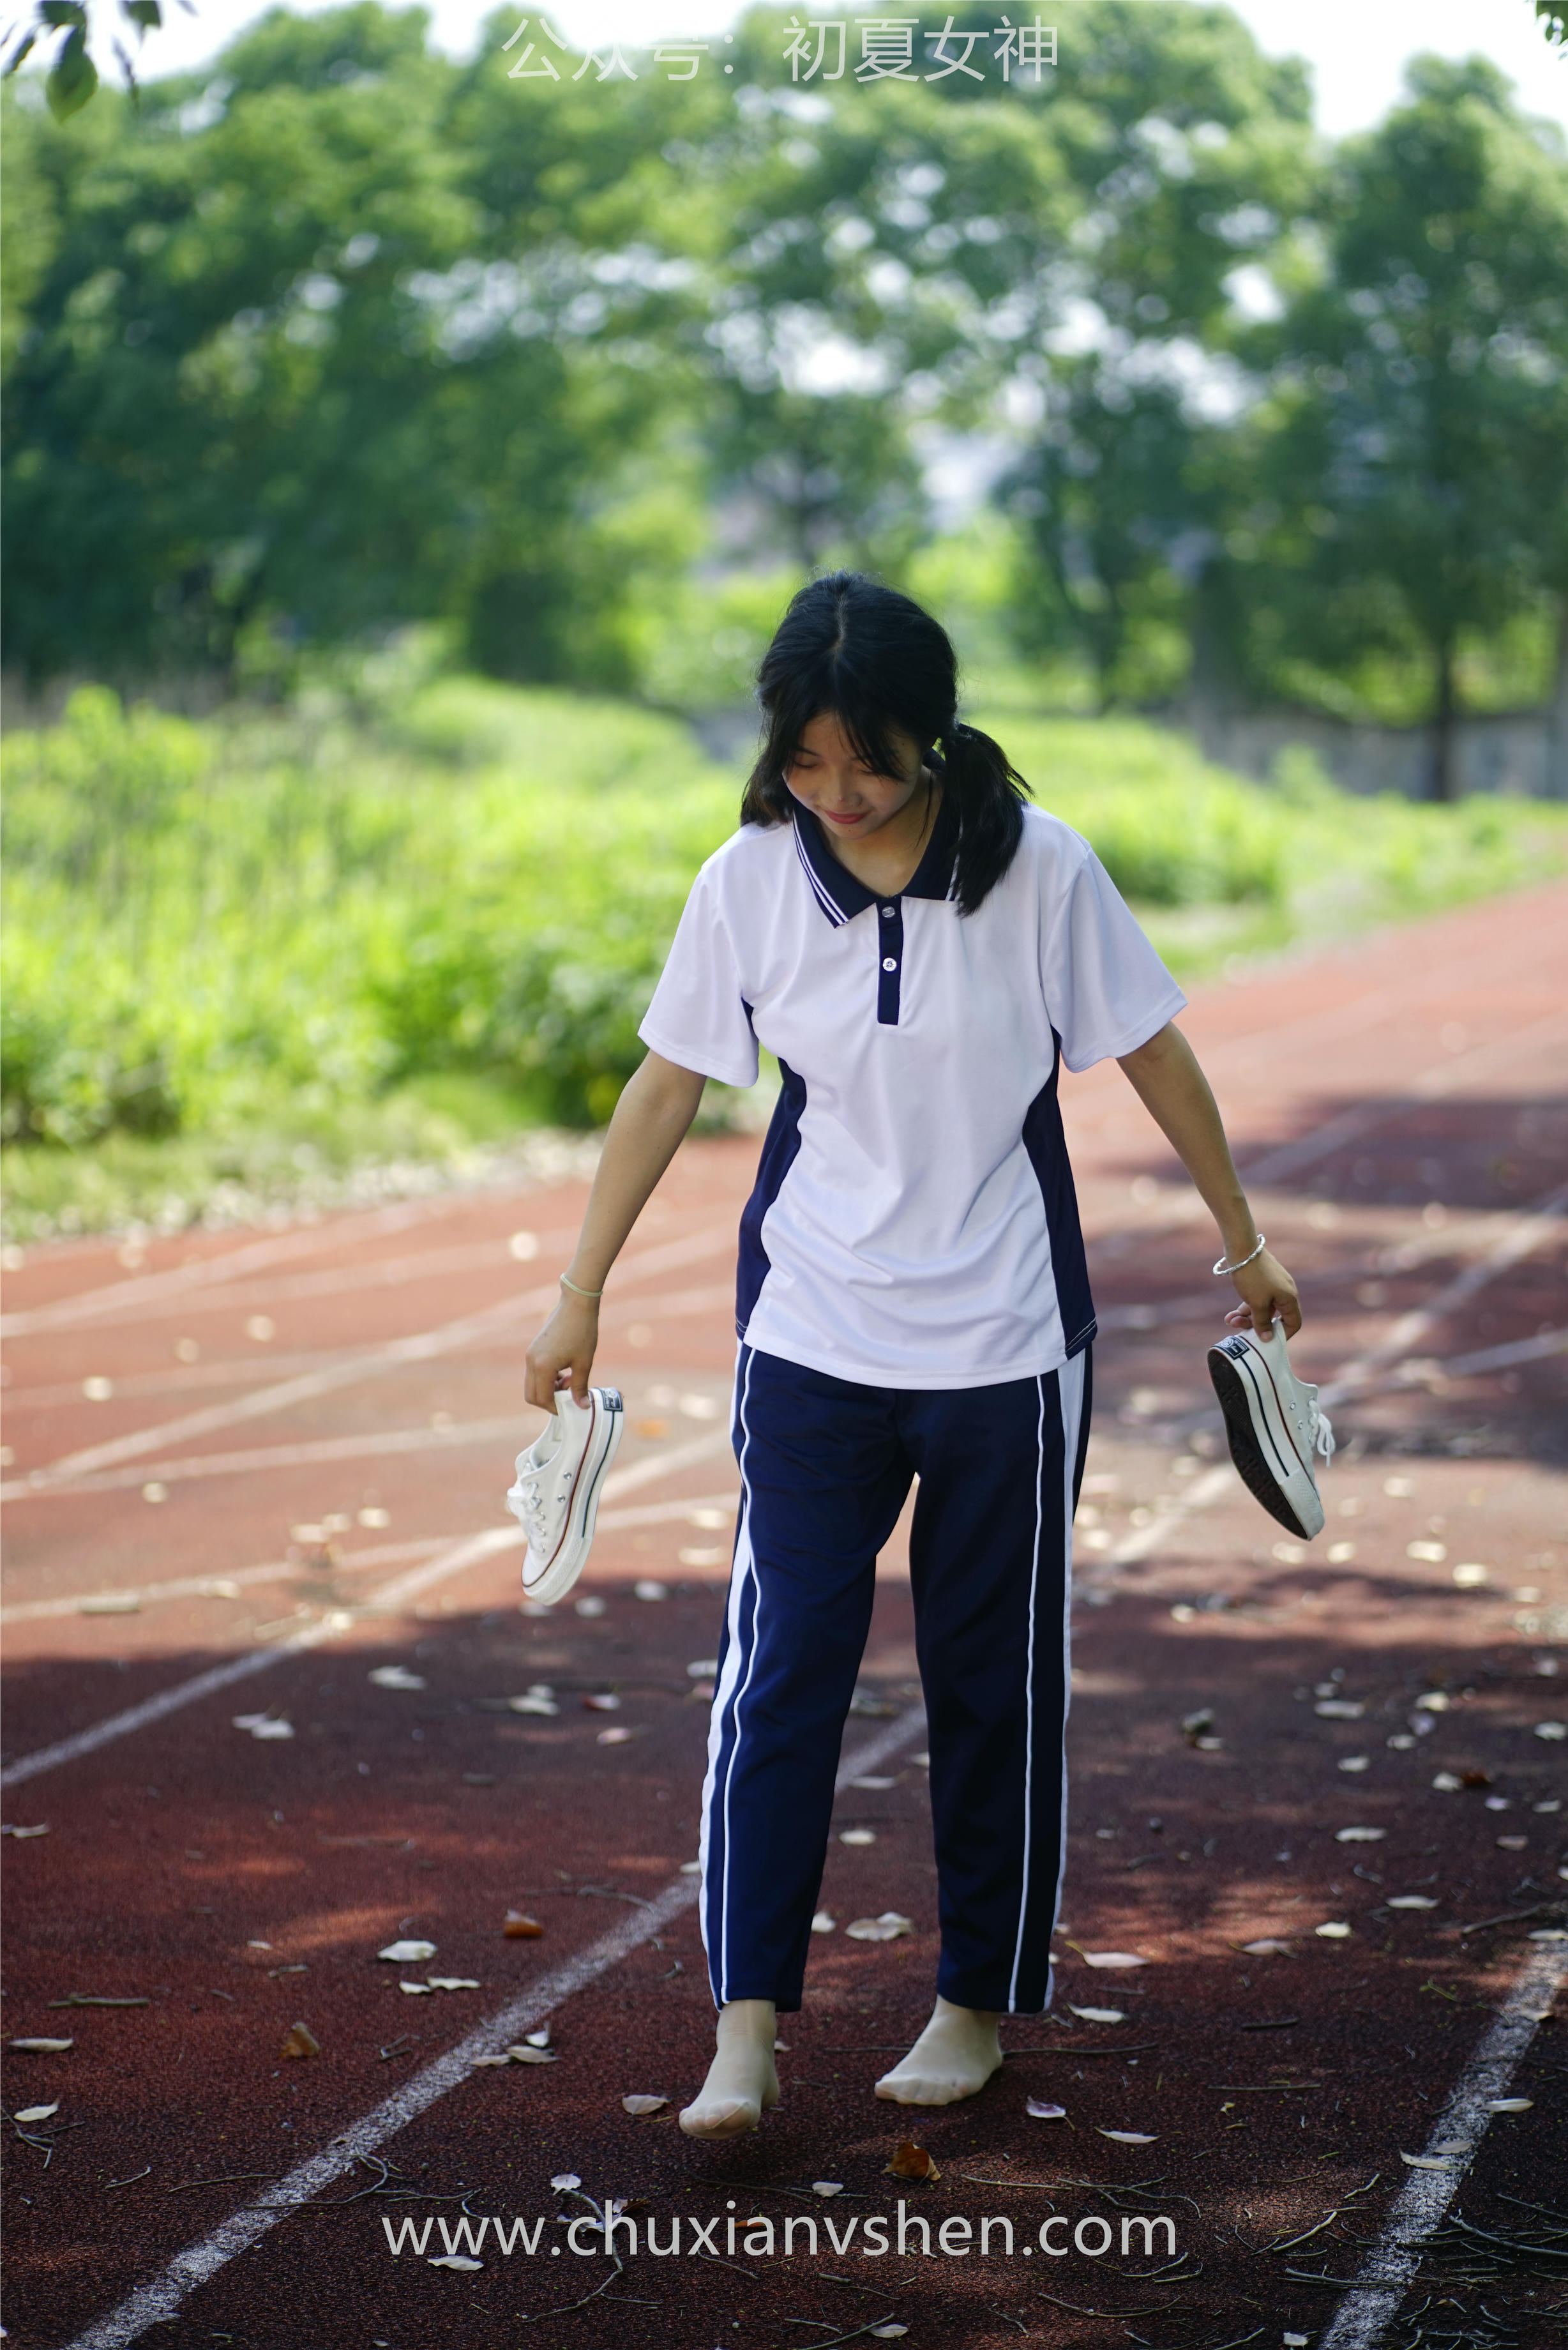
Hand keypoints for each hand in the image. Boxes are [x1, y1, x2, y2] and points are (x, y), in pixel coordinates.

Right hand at [524, 1288, 598, 1412]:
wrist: (576, 1304)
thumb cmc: (582, 1332)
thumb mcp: (584, 1363)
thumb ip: (580, 1387)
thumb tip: (582, 1406)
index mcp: (543, 1366)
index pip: (542, 1399)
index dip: (556, 1407)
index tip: (571, 1406)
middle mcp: (531, 1361)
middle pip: (531, 1395)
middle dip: (548, 1401)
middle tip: (568, 1395)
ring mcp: (530, 1355)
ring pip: (532, 1384)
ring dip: (548, 1389)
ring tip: (569, 1380)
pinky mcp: (533, 1350)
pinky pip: (534, 1373)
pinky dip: (546, 1379)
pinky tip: (564, 1371)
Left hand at [1222, 1245, 1300, 1338]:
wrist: (1241, 1247)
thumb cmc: (1252, 1276)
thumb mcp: (1256, 1303)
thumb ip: (1262, 1323)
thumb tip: (1268, 1339)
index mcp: (1289, 1298)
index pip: (1294, 1322)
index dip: (1282, 1334)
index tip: (1266, 1341)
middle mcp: (1284, 1292)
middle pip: (1274, 1317)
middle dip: (1255, 1325)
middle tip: (1238, 1328)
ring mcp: (1273, 1286)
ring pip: (1262, 1309)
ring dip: (1246, 1317)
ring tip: (1229, 1320)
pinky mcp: (1262, 1281)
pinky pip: (1257, 1299)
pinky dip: (1245, 1307)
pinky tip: (1230, 1314)